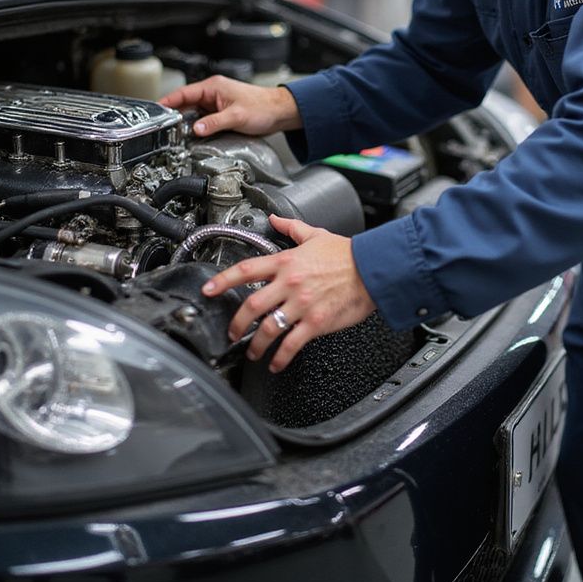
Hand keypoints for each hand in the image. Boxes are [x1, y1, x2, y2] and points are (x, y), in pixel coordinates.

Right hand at [159, 75, 300, 137]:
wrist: (279, 112)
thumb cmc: (263, 107)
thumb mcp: (236, 116)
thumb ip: (214, 123)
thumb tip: (196, 129)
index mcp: (213, 87)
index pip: (183, 93)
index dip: (168, 102)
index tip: (156, 111)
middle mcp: (213, 94)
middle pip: (186, 104)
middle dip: (176, 116)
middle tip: (165, 129)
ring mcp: (217, 104)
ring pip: (195, 114)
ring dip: (188, 123)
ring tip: (177, 134)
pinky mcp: (222, 114)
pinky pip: (205, 120)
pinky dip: (198, 128)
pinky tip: (194, 136)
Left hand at [202, 215, 377, 371]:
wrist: (374, 269)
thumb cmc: (348, 254)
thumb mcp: (317, 235)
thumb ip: (292, 227)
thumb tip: (276, 218)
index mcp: (287, 261)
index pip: (246, 270)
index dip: (222, 281)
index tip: (208, 290)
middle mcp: (290, 283)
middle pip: (251, 305)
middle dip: (236, 323)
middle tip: (232, 333)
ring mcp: (302, 304)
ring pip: (268, 328)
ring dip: (255, 344)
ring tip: (252, 352)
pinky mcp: (316, 322)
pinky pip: (292, 344)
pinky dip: (280, 357)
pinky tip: (276, 363)